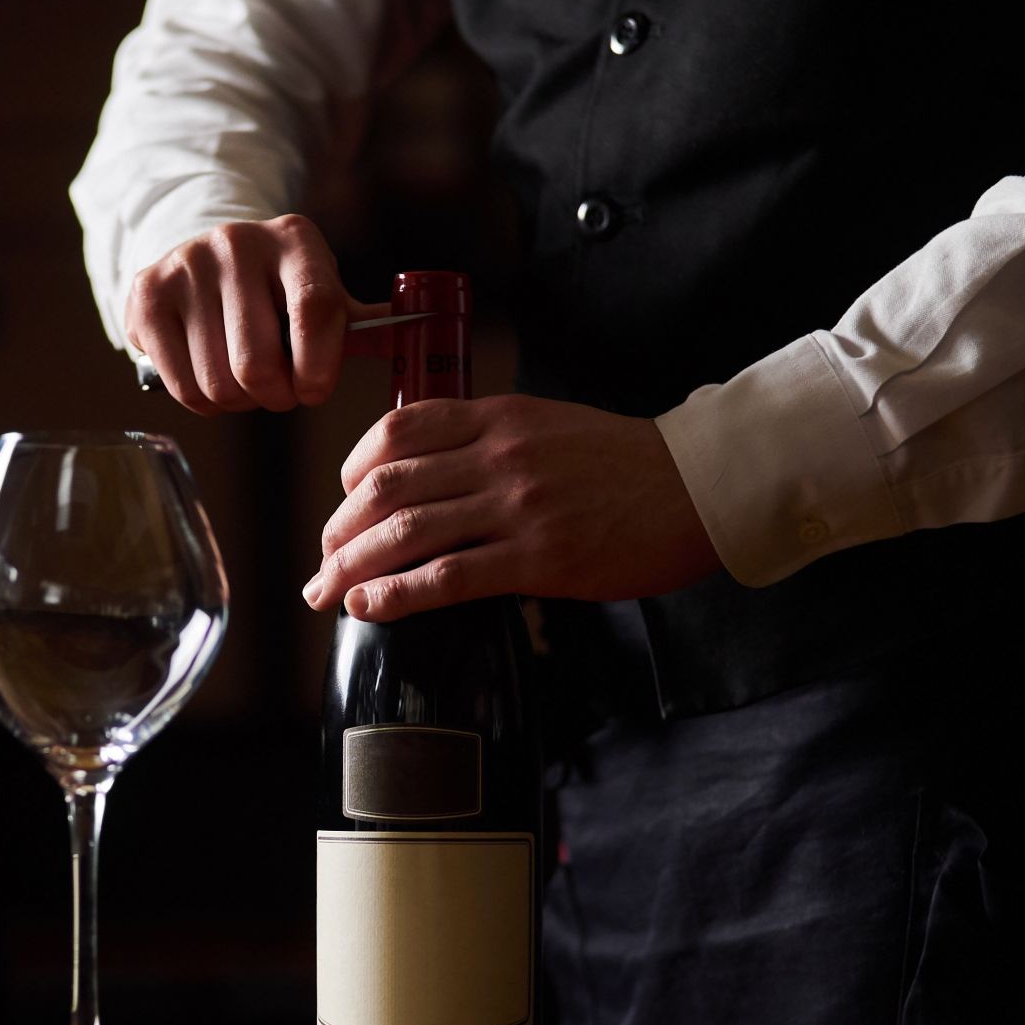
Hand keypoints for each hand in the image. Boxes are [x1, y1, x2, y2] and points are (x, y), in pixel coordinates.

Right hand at [123, 215, 387, 414]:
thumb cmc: (276, 291)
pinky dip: (202, 401)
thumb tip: (423, 336)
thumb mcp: (320, 293)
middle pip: (257, 362)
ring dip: (238, 401)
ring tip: (244, 381)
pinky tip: (209, 376)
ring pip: (218, 382)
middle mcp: (238, 242)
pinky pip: (180, 385)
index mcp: (296, 239)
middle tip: (278, 391)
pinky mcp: (146, 292)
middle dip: (274, 395)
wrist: (200, 256)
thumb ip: (363, 324)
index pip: (315, 309)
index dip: (318, 365)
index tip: (315, 392)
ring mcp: (187, 264)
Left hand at [303, 393, 721, 617]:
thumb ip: (487, 440)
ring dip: (352, 567)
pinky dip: (397, 594)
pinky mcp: (540, 558)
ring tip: (327, 592)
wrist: (701, 486)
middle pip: (386, 486)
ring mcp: (518, 506)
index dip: (354, 468)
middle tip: (323, 560)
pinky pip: (449, 577)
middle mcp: (499, 455)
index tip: (344, 499)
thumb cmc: (626, 463)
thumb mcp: (548, 425)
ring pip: (405, 533)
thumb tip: (430, 477)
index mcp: (497, 416)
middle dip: (338, 529)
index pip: (397, 430)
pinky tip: (370, 608)